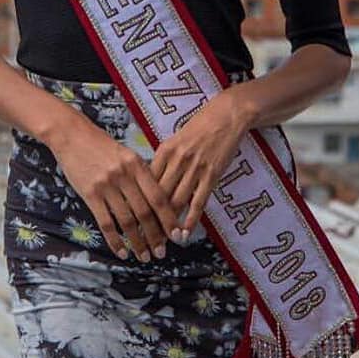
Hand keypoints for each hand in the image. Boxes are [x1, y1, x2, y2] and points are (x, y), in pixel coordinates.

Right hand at [51, 116, 178, 261]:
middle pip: (145, 213)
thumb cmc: (100, 145)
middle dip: (155, 237)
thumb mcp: (126, 154)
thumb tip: (158, 203)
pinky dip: (115, 241)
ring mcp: (106, 185)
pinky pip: (106, 223)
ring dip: (137, 243)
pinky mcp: (89, 193)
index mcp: (136, 164)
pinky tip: (121, 252)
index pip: (158, 197)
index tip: (176, 236)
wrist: (71, 134)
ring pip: (127, 221)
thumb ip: (141, 175)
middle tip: (161, 253)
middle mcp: (123, 175)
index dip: (169, 220)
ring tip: (144, 256)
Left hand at [148, 91, 251, 243]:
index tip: (133, 217)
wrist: (225, 117)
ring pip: (177, 200)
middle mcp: (176, 160)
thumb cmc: (198, 128)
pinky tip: (185, 232)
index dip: (138, 201)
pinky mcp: (211, 175)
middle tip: (144, 236)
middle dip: (150, 217)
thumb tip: (150, 179)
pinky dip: (190, 218)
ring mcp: (194, 168)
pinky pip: (198, 200)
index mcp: (164, 150)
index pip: (146, 181)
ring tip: (162, 240)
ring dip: (169, 223)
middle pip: (158, 194)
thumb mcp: (175, 140)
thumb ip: (164, 160)